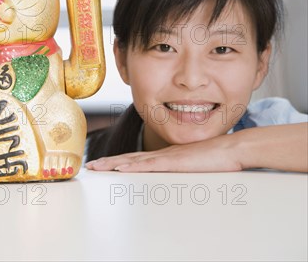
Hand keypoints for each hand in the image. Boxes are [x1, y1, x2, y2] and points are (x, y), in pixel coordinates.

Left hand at [85, 135, 242, 172]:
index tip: (104, 165)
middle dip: (108, 162)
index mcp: (167, 156)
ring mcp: (167, 157)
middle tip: (91, 166)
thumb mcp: (196, 166)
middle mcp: (162, 154)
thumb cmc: (219, 158)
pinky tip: (120, 168)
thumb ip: (184, 170)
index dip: (119, 161)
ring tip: (97, 167)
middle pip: (129, 158)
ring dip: (113, 164)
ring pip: (133, 161)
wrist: (233, 149)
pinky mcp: (173, 162)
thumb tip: (178, 176)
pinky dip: (132, 166)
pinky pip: (148, 165)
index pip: (137, 159)